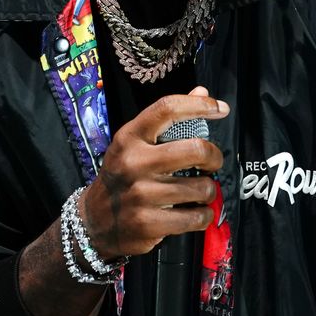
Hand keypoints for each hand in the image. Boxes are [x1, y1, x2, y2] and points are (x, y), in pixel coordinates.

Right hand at [82, 86, 228, 260]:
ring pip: (201, 188)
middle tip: (212, 163)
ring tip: (199, 192)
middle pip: (195, 149)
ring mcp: (140, 195)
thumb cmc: (124, 176)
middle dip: (214, 156)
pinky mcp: (148, 223)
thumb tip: (202, 92)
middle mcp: (133, 163)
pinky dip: (204, 215)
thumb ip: (168, 119)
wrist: (94, 221)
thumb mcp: (136, 144)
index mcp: (129, 137)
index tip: (221, 108)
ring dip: (208, 191)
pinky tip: (196, 212)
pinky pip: (196, 217)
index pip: (167, 109)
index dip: (200, 106)